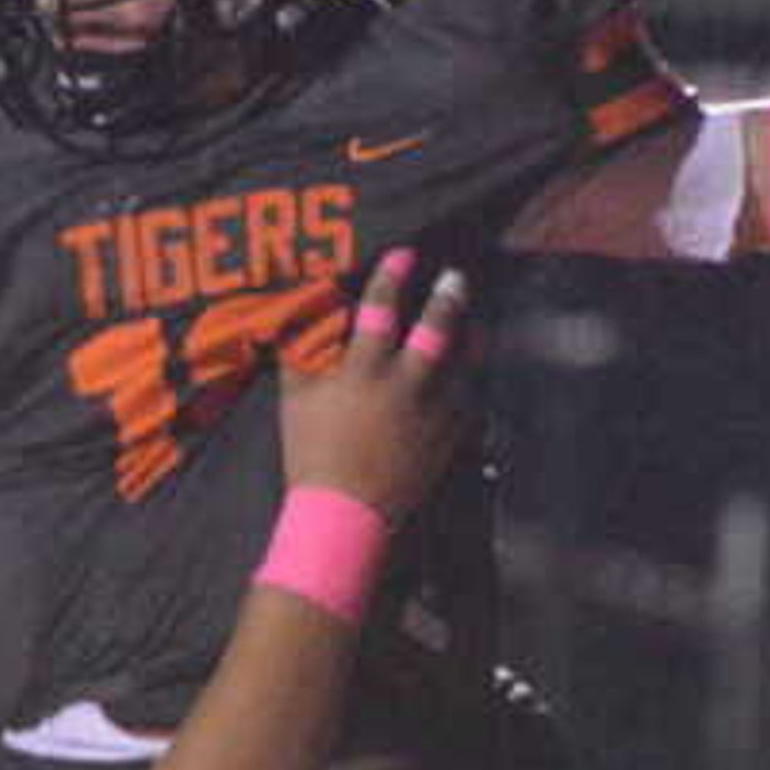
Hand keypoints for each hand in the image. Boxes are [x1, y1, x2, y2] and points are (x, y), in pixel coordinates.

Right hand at [278, 248, 472, 521]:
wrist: (346, 514)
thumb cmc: (312, 454)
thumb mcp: (294, 401)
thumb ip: (300, 354)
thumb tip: (301, 318)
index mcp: (364, 372)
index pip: (381, 310)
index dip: (391, 277)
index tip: (403, 255)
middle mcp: (405, 386)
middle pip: (436, 329)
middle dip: (447, 298)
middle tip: (454, 277)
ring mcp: (433, 411)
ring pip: (464, 361)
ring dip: (471, 334)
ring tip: (475, 320)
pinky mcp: (449, 436)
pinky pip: (469, 398)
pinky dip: (471, 379)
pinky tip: (470, 370)